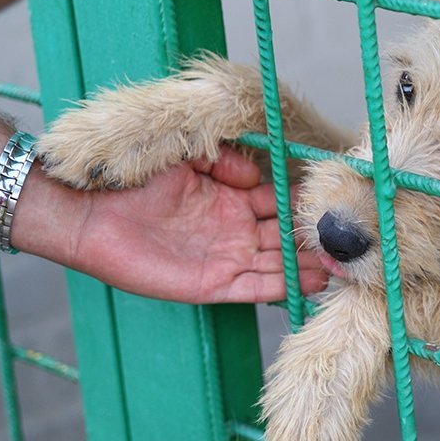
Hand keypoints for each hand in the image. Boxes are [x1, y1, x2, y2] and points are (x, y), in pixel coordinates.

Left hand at [21, 146, 327, 302]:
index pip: (279, 199)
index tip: (338, 197)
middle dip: (316, 236)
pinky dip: (285, 285)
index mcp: (230, 196)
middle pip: (286, 234)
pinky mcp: (211, 285)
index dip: (306, 201)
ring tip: (345, 264)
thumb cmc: (131, 175)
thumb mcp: (186, 153)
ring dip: (309, 264)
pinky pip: (256, 288)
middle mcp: (233, 228)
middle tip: (353, 237)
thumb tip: (258, 174)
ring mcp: (225, 258)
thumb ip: (225, 158)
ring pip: (279, 263)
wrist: (85, 208)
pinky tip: (313, 281)